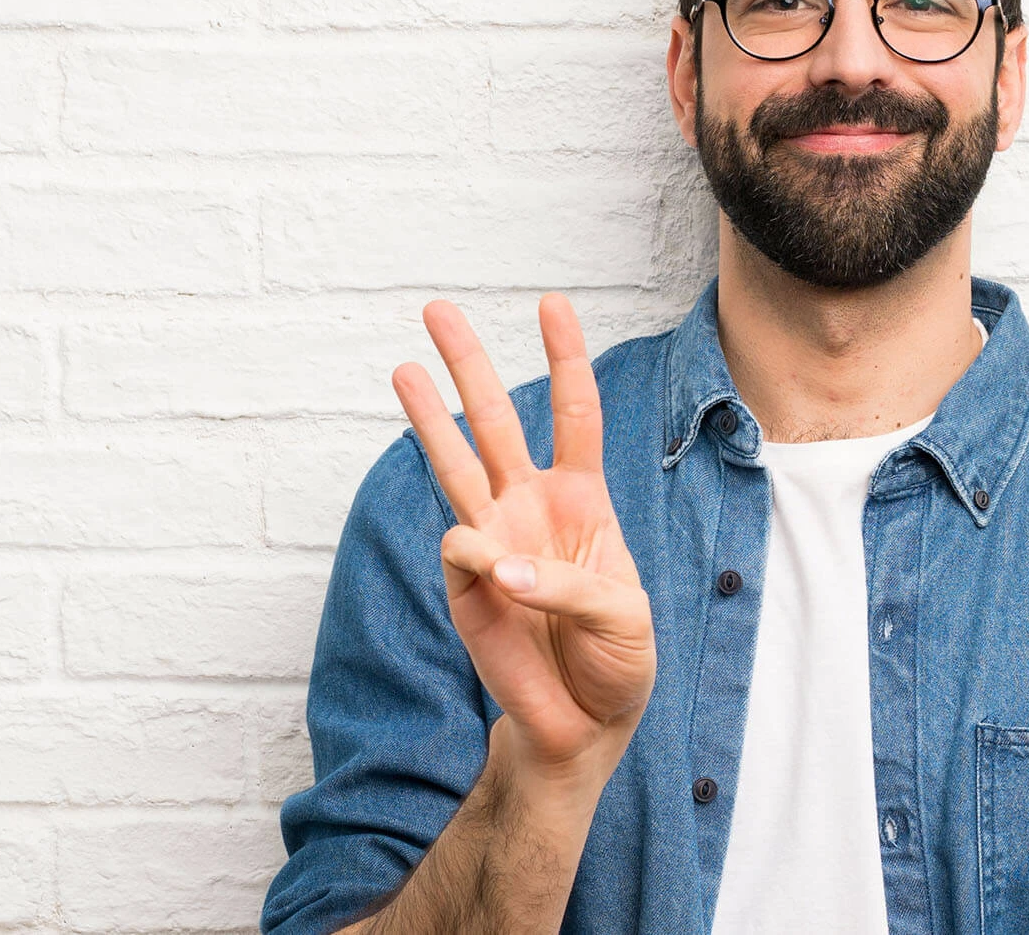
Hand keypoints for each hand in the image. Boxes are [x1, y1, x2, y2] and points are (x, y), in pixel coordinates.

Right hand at [392, 294, 656, 784]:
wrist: (586, 725)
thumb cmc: (618, 660)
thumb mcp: (625, 617)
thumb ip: (568, 585)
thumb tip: (492, 560)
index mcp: (582, 499)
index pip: (574, 414)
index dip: (565, 358)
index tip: (550, 303)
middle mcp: (530, 507)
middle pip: (495, 420)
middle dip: (469, 364)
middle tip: (438, 308)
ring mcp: (492, 541)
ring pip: (453, 463)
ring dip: (427, 416)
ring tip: (403, 366)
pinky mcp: (465, 586)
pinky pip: (461, 549)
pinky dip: (478, 555)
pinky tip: (498, 576)